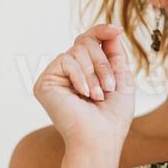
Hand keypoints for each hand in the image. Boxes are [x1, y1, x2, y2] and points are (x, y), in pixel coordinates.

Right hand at [32, 24, 135, 153]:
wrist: (100, 138)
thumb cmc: (112, 117)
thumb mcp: (122, 80)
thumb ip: (116, 54)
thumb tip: (113, 30)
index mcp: (86, 70)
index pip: (89, 40)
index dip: (101, 31)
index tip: (117, 29)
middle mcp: (69, 71)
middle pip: (85, 42)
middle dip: (103, 63)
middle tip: (109, 87)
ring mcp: (56, 76)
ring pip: (77, 50)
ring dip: (95, 73)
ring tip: (97, 96)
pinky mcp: (45, 82)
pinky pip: (66, 60)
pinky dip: (80, 76)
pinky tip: (83, 94)